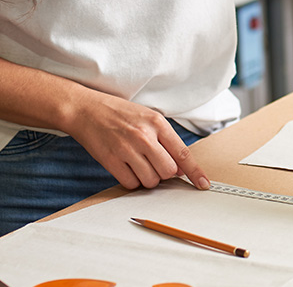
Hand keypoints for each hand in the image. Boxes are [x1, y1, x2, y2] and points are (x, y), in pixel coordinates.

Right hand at [64, 88, 209, 190]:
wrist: (86, 110)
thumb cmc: (120, 114)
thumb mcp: (148, 118)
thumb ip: (166, 140)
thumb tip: (180, 168)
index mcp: (157, 123)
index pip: (183, 153)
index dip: (195, 172)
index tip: (203, 184)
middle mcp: (144, 136)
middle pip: (168, 171)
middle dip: (165, 173)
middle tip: (154, 163)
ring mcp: (126, 149)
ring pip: (151, 180)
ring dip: (148, 178)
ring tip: (139, 163)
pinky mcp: (110, 160)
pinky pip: (130, 184)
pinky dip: (132, 181)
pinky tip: (127, 168)